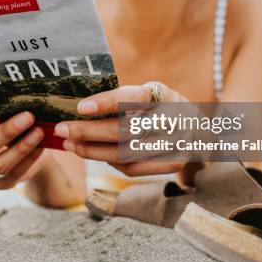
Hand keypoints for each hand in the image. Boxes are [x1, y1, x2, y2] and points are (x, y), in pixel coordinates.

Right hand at [0, 99, 47, 189]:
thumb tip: (21, 96)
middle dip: (7, 131)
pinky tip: (41, 147)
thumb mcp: (5, 119)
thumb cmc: (12, 130)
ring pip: (0, 163)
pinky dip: (29, 159)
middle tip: (28, 116)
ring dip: (22, 147)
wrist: (25, 155)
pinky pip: (15, 173)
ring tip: (39, 132)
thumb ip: (4, 111)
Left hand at [54, 82, 187, 176]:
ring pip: (125, 154)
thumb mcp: (150, 93)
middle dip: (88, 132)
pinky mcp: (171, 165)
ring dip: (91, 151)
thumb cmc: (161, 107)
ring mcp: (174, 146)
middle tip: (62, 129)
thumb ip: (124, 98)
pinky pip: (132, 168)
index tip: (80, 107)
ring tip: (69, 145)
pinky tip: (91, 154)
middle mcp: (172, 121)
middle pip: (125, 131)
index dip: (107, 102)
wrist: (199, 130)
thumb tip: (79, 108)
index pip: (134, 97)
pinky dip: (108, 162)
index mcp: (164, 96)